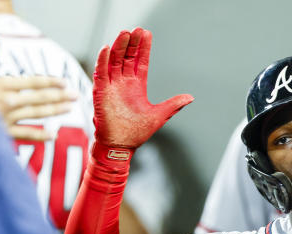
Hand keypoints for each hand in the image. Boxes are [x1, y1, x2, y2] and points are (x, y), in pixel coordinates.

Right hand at [0, 76, 76, 139]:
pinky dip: (39, 135)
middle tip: (75, 95)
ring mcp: (5, 118)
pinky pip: (24, 134)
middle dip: (59, 96)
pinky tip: (53, 135)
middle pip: (38, 98)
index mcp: (0, 85)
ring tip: (69, 109)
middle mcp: (6, 101)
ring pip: (36, 114)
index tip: (64, 81)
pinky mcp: (1, 132)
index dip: (49, 82)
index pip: (31, 82)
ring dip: (54, 111)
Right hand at [93, 28, 192, 148]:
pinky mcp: (101, 92)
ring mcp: (112, 86)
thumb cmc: (137, 132)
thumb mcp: (159, 116)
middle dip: (131, 43)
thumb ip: (173, 105)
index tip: (146, 33)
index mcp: (137, 86)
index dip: (143, 48)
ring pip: (114, 61)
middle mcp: (124, 83)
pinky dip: (103, 61)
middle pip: (127, 57)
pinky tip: (107, 49)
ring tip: (124, 34)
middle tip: (136, 29)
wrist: (120, 146)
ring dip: (118, 47)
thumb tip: (190, 97)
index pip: (140, 62)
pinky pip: (101, 73)